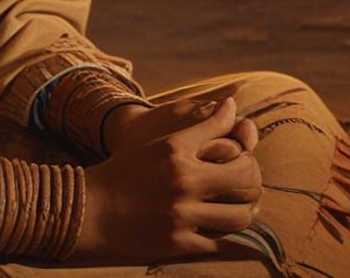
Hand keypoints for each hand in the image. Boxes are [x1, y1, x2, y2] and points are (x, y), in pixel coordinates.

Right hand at [68, 97, 263, 266]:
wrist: (96, 209)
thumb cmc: (130, 170)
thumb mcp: (164, 141)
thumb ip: (202, 125)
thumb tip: (231, 105)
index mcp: (178, 151)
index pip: (236, 149)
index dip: (247, 155)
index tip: (243, 158)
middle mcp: (182, 181)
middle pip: (245, 183)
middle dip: (254, 183)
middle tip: (248, 185)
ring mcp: (182, 215)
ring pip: (239, 217)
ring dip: (245, 211)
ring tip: (239, 206)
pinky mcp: (179, 244)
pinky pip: (219, 242)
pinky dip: (224, 235)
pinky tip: (219, 226)